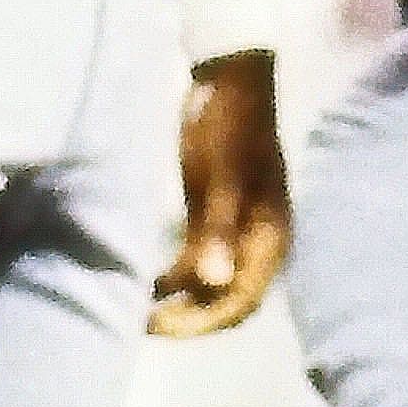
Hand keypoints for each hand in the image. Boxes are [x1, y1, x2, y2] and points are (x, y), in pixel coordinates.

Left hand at [157, 50, 289, 335]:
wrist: (228, 79)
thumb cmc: (227, 127)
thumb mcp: (218, 179)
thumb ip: (217, 232)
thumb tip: (213, 284)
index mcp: (269, 236)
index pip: (241, 301)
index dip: (202, 323)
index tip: (160, 327)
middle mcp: (258, 241)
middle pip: (227, 300)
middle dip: (189, 319)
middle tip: (142, 326)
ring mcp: (236, 229)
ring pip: (210, 284)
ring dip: (179, 301)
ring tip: (138, 309)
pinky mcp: (214, 214)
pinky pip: (197, 259)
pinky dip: (174, 276)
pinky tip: (144, 281)